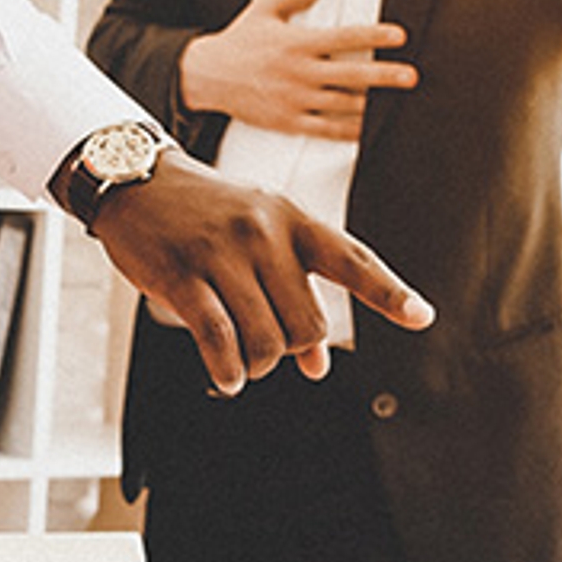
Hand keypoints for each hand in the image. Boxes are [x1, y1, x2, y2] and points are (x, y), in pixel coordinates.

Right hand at [88, 148, 430, 393]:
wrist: (139, 183)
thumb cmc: (208, 215)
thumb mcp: (260, 240)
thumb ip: (296, 296)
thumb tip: (319, 366)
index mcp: (293, 220)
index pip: (353, 260)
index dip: (389, 293)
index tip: (422, 317)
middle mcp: (264, 233)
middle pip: (307, 324)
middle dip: (293, 351)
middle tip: (271, 350)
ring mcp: (223, 253)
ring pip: (266, 339)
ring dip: (258, 365)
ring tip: (243, 363)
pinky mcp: (183, 276)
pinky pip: (220, 340)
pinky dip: (230, 371)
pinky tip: (228, 378)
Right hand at [176, 0, 414, 138]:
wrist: (206, 77)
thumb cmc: (240, 41)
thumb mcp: (265, 9)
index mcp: (297, 43)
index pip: (344, 38)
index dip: (374, 36)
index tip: (400, 35)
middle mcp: (299, 73)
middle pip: (350, 75)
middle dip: (384, 76)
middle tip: (411, 76)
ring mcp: (294, 101)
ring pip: (342, 106)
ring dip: (372, 105)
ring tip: (397, 105)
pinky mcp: (288, 122)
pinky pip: (326, 130)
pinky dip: (349, 132)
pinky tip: (369, 129)